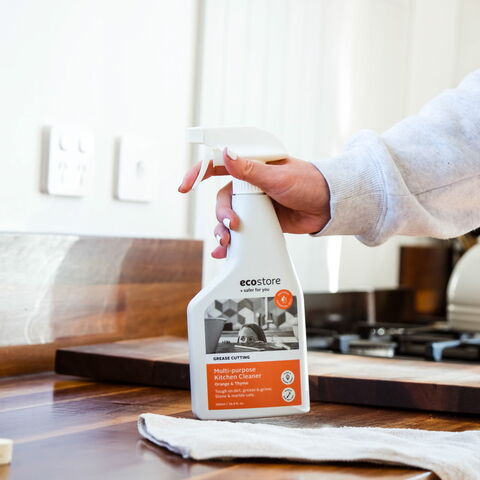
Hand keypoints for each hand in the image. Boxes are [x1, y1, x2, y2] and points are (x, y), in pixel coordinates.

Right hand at [179, 148, 330, 257]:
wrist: (328, 207)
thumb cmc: (308, 183)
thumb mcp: (278, 176)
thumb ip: (250, 169)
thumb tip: (225, 153)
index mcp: (251, 166)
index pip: (218, 165)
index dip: (198, 173)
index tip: (185, 186)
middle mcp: (249, 185)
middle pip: (221, 199)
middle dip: (220, 214)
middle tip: (231, 225)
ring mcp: (254, 204)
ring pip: (227, 217)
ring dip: (222, 230)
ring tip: (226, 242)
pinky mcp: (259, 222)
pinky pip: (239, 231)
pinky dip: (230, 242)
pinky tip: (225, 250)